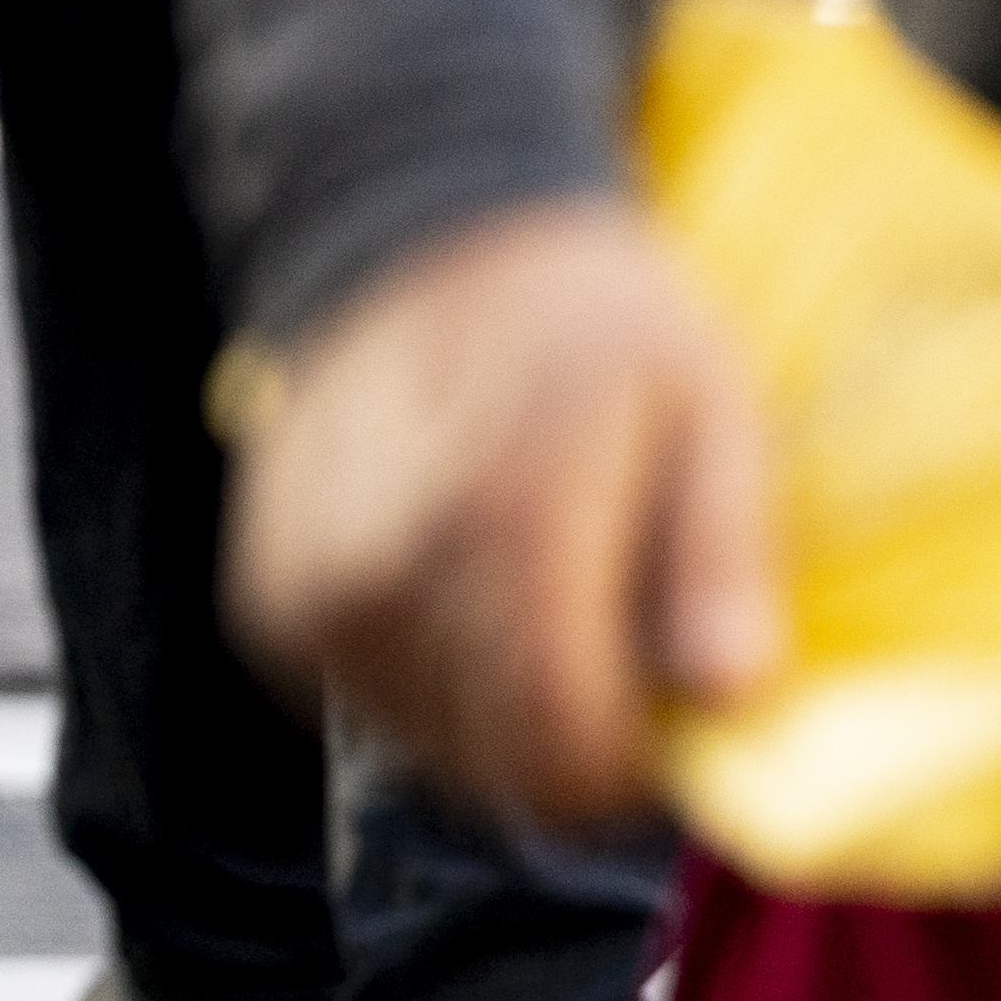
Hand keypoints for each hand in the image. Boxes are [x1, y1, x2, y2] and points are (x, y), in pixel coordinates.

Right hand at [226, 196, 790, 834]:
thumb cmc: (587, 326)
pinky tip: (451, 586)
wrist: (416, 237)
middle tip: (605, 638)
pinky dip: (422, 675)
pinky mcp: (267, 606)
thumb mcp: (712, 405)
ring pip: (430, 743)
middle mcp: (385, 566)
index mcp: (508, 517)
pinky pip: (364, 702)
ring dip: (493, 706)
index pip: (563, 746)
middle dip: (569, 731)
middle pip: (498, 763)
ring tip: (525, 594)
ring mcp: (311, 591)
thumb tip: (733, 695)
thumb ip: (725, 556)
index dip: (632, 762)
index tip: (662, 708)